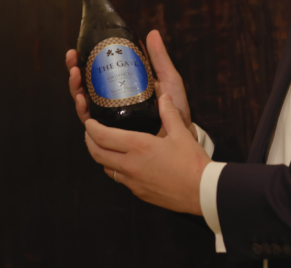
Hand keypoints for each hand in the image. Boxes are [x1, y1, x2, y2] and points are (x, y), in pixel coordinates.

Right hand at [67, 30, 197, 139]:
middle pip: (87, 85)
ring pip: (85, 101)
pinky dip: (83, 111)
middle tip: (72, 58)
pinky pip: (92, 123)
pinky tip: (82, 99)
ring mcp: (111, 116)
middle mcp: (113, 101)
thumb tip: (151, 32)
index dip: (85, 60)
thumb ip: (158, 58)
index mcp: (123, 86)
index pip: (99, 72)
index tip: (78, 48)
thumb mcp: (167, 78)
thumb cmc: (175, 107)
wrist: (182, 133)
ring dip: (75, 87)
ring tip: (75, 74)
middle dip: (75, 70)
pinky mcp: (111, 132)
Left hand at [84, 94, 210, 214]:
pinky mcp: (139, 192)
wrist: (201, 191)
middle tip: (90, 132)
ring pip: (107, 168)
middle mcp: (130, 165)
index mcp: (138, 146)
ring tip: (106, 146)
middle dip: (89, 141)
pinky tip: (127, 163)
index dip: (91, 128)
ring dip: (102, 156)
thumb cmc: (192, 163)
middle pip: (97, 153)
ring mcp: (133, 182)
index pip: (103, 137)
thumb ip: (169, 113)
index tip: (89, 121)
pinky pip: (121, 179)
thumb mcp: (181, 133)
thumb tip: (164, 97)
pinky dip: (117, 168)